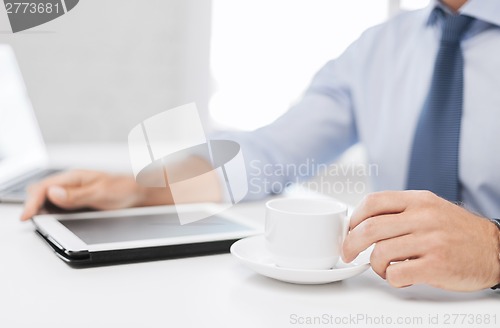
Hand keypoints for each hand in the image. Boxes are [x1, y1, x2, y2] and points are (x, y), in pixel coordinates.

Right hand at [20, 170, 168, 220]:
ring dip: (40, 209)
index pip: (43, 187)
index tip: (27, 216)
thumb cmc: (124, 188)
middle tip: (31, 220)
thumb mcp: (101, 192)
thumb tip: (53, 194)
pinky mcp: (77, 200)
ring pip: (47, 199)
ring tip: (37, 220)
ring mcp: (73, 191)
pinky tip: (51, 219)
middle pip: (41, 192)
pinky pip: (58, 205)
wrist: (140, 191)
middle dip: (33, 205)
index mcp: (74, 177)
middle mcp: (71, 183)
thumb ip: (77, 195)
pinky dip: (50, 212)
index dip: (32, 202)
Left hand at [342, 190, 499, 290]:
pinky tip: (402, 276)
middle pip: (370, 228)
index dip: (354, 218)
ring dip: (375, 265)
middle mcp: (423, 217)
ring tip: (386, 268)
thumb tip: (363, 222)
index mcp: (418, 201)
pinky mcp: (437, 266)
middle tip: (348, 253)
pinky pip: (397, 273)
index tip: (349, 230)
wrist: (496, 250)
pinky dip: (392, 278)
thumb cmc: (458, 231)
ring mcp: (431, 241)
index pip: (373, 202)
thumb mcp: (430, 208)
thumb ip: (400, 211)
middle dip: (351, 244)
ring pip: (380, 253)